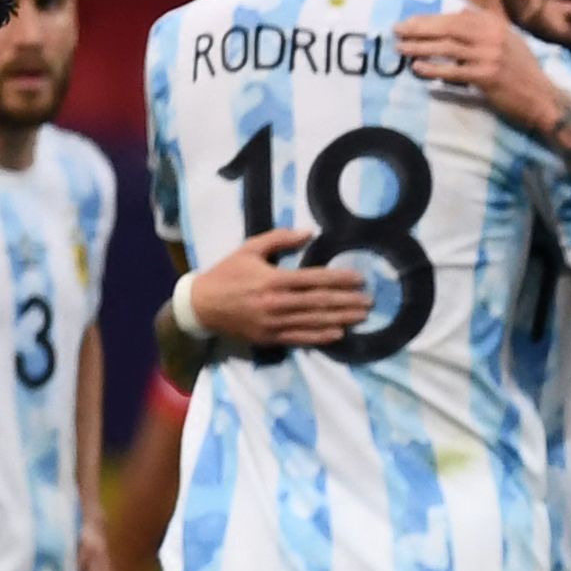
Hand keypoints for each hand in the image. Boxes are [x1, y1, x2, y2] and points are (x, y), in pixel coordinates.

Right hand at [192, 227, 374, 346]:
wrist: (200, 306)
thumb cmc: (227, 273)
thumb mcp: (249, 249)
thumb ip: (279, 239)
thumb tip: (309, 232)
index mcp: (273, 279)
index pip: (314, 279)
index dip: (339, 279)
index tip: (359, 279)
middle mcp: (276, 302)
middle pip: (319, 302)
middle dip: (347, 302)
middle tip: (370, 302)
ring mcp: (273, 323)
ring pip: (313, 322)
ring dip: (340, 319)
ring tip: (362, 317)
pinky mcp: (269, 338)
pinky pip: (299, 338)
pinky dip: (320, 337)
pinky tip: (338, 334)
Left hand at [394, 5, 565, 133]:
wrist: (542, 98)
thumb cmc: (523, 71)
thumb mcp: (508, 40)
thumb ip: (484, 25)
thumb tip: (460, 11)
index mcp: (495, 24)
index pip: (455, 17)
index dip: (429, 19)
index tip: (410, 22)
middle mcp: (492, 36)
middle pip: (447, 28)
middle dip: (419, 29)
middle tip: (397, 31)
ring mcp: (490, 56)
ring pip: (447, 48)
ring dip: (420, 48)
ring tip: (400, 48)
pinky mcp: (486, 76)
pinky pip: (453, 71)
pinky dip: (434, 69)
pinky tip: (417, 68)